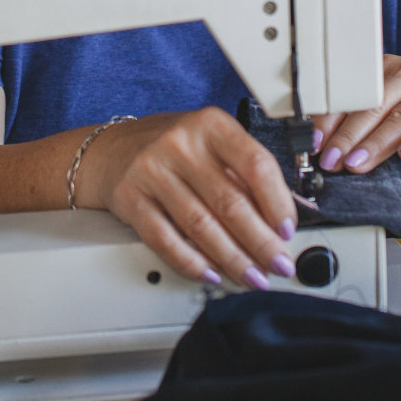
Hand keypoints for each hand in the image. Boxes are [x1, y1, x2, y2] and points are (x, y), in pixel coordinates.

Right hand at [76, 107, 298, 289]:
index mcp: (211, 125)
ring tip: (251, 275)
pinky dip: (191, 262)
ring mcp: (152, 171)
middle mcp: (180, 144)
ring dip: (232, 258)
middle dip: (260, 242)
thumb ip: (247, 174)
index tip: (288, 229)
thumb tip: (289, 213)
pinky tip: (211, 272)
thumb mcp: (213, 143)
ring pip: (200, 226)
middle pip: (230, 202)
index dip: (277, 202)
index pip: (255, 164)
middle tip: (278, 264)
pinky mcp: (129, 198)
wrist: (111, 150)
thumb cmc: (172, 147)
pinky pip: (165, 239)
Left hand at [313, 55, 400, 191]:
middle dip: (349, 136)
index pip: (352, 94)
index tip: (315, 143)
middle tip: (332, 161)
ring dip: (378, 142)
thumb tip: (323, 153)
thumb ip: (360, 138)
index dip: (330, 120)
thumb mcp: (387, 139)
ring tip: (358, 163)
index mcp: (387, 72)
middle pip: (375, 104)